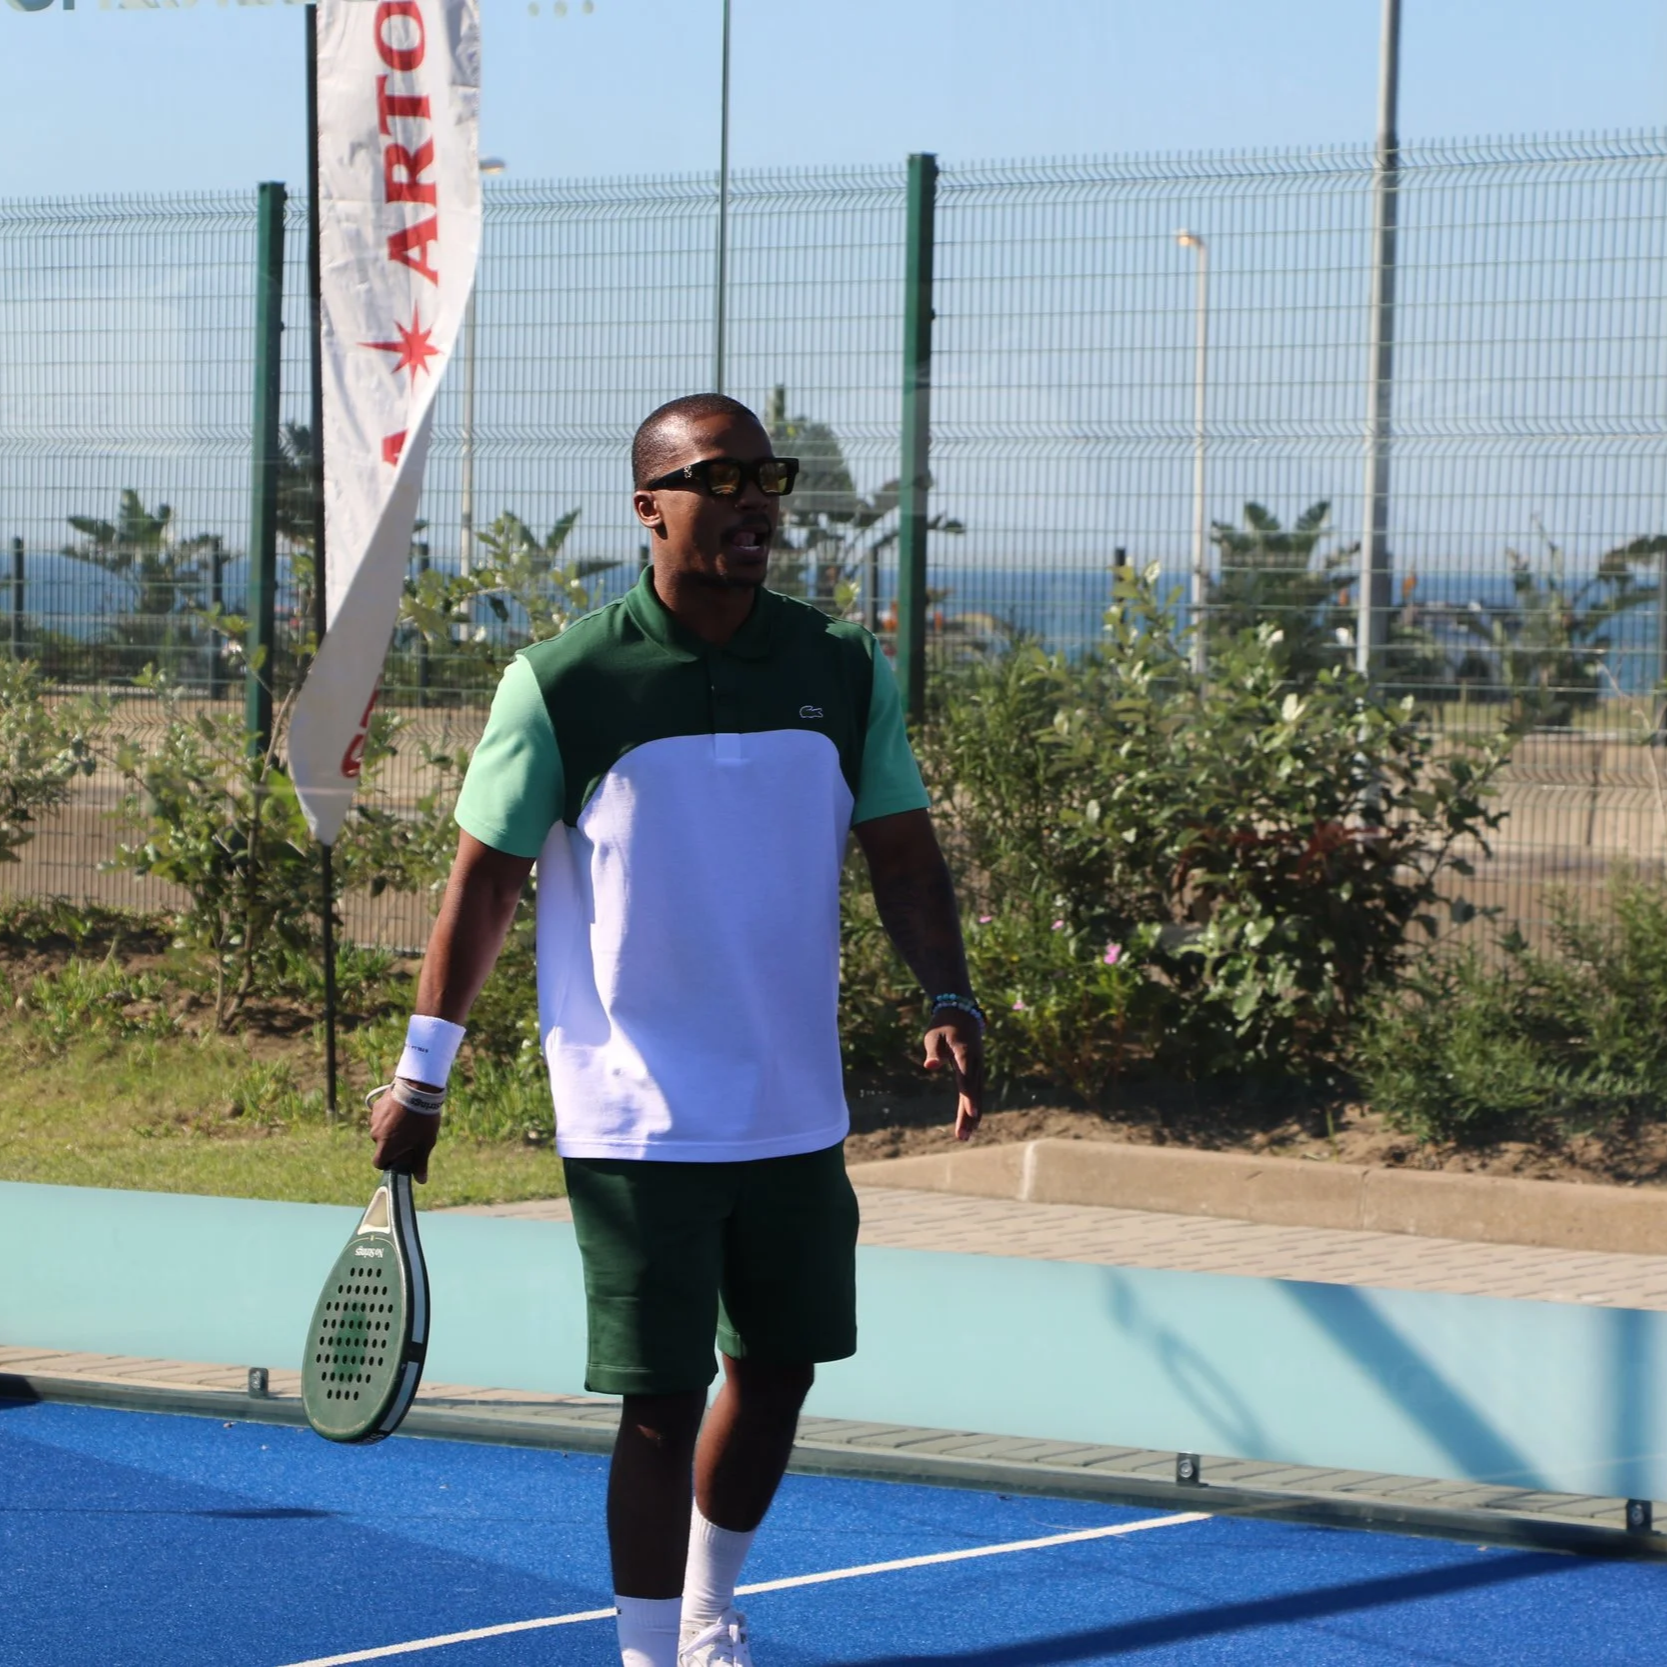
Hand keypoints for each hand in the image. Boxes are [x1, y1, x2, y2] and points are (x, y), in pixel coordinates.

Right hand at [369, 1084, 441, 1182]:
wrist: (417, 1090)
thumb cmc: (422, 1120)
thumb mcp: (425, 1143)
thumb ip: (420, 1163)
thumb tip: (421, 1181)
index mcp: (385, 1147)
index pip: (378, 1163)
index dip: (388, 1162)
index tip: (400, 1157)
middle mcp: (375, 1134)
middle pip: (381, 1145)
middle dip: (392, 1143)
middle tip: (409, 1136)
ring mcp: (374, 1119)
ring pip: (381, 1129)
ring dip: (390, 1128)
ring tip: (408, 1120)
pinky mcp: (377, 1106)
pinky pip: (381, 1116)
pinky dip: (389, 1115)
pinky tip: (403, 1109)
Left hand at [922, 1010, 983, 1140]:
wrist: (962, 1012)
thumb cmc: (943, 1024)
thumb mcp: (933, 1034)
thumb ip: (933, 1050)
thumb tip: (930, 1065)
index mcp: (964, 1053)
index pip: (967, 1077)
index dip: (969, 1096)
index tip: (971, 1113)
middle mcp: (975, 1062)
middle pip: (973, 1092)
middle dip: (969, 1115)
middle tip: (963, 1136)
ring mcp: (978, 1067)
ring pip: (976, 1094)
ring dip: (972, 1116)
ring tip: (966, 1136)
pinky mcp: (976, 1071)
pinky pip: (976, 1091)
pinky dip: (974, 1107)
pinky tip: (972, 1123)